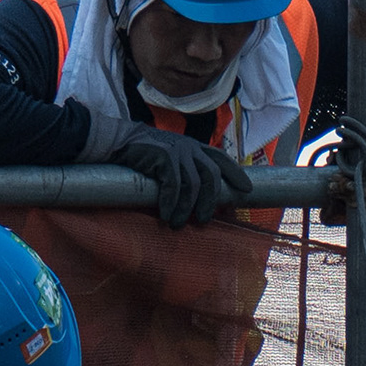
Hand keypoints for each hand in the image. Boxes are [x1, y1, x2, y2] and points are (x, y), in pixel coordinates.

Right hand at [93, 115, 252, 227]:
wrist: (118, 142)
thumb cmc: (143, 155)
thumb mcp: (170, 158)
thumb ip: (185, 170)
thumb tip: (197, 198)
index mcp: (194, 147)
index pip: (222, 159)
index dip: (236, 174)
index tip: (247, 190)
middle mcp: (190, 147)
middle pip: (211, 176)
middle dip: (211, 201)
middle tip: (202, 220)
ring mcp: (178, 150)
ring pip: (193, 184)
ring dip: (187, 208)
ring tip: (177, 224)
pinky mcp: (164, 156)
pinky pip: (174, 185)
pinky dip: (170, 203)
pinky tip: (165, 214)